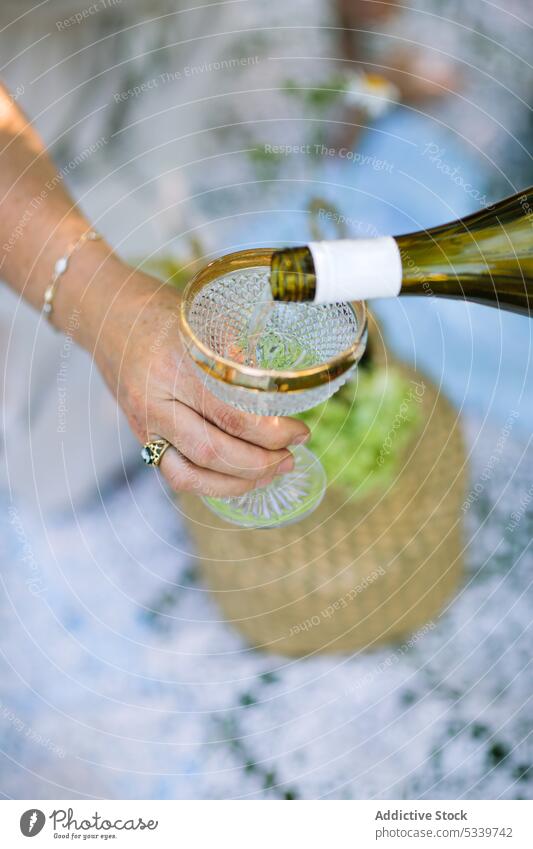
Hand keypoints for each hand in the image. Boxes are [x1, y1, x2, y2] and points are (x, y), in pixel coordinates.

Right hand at [92, 266, 309, 497]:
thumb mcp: (204, 320)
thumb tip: (284, 390)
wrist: (107, 314)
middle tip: (290, 457)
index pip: (232, 416)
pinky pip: (175, 475)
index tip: (301, 432)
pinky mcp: (141, 436)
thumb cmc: (162, 312)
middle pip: (213, 452)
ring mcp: (144, 423)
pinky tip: (239, 478)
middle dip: (261, 463)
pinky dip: (211, 484)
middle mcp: (156, 401)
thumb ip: (237, 356)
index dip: (273, 433)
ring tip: (271, 472)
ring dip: (237, 483)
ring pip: (190, 475)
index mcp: (176, 366)